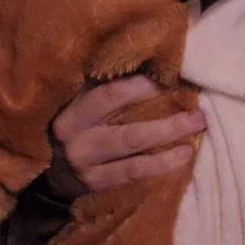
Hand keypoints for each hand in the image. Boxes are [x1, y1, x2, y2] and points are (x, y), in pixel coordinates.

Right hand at [44, 75, 205, 196]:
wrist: (45, 166)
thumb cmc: (72, 120)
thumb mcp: (77, 97)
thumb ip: (102, 83)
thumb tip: (149, 60)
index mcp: (73, 110)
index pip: (111, 95)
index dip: (144, 87)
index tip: (174, 78)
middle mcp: (76, 138)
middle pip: (129, 133)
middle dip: (168, 124)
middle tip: (198, 114)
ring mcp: (85, 164)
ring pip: (133, 157)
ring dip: (167, 148)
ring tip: (194, 139)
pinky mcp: (94, 184)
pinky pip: (131, 175)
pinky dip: (158, 167)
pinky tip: (180, 158)